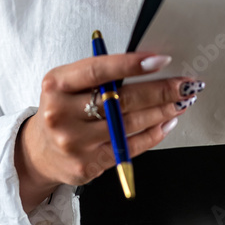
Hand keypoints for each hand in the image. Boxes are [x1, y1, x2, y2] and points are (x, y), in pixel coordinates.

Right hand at [14, 52, 204, 210]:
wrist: (39, 152)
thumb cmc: (61, 108)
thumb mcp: (67, 83)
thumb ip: (99, 74)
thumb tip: (145, 63)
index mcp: (57, 85)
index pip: (98, 70)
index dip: (131, 64)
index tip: (159, 60)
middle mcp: (63, 113)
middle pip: (120, 99)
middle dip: (160, 90)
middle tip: (184, 83)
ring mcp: (75, 142)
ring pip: (130, 124)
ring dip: (162, 111)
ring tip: (181, 100)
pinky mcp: (89, 164)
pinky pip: (130, 146)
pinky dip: (153, 133)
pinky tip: (167, 122)